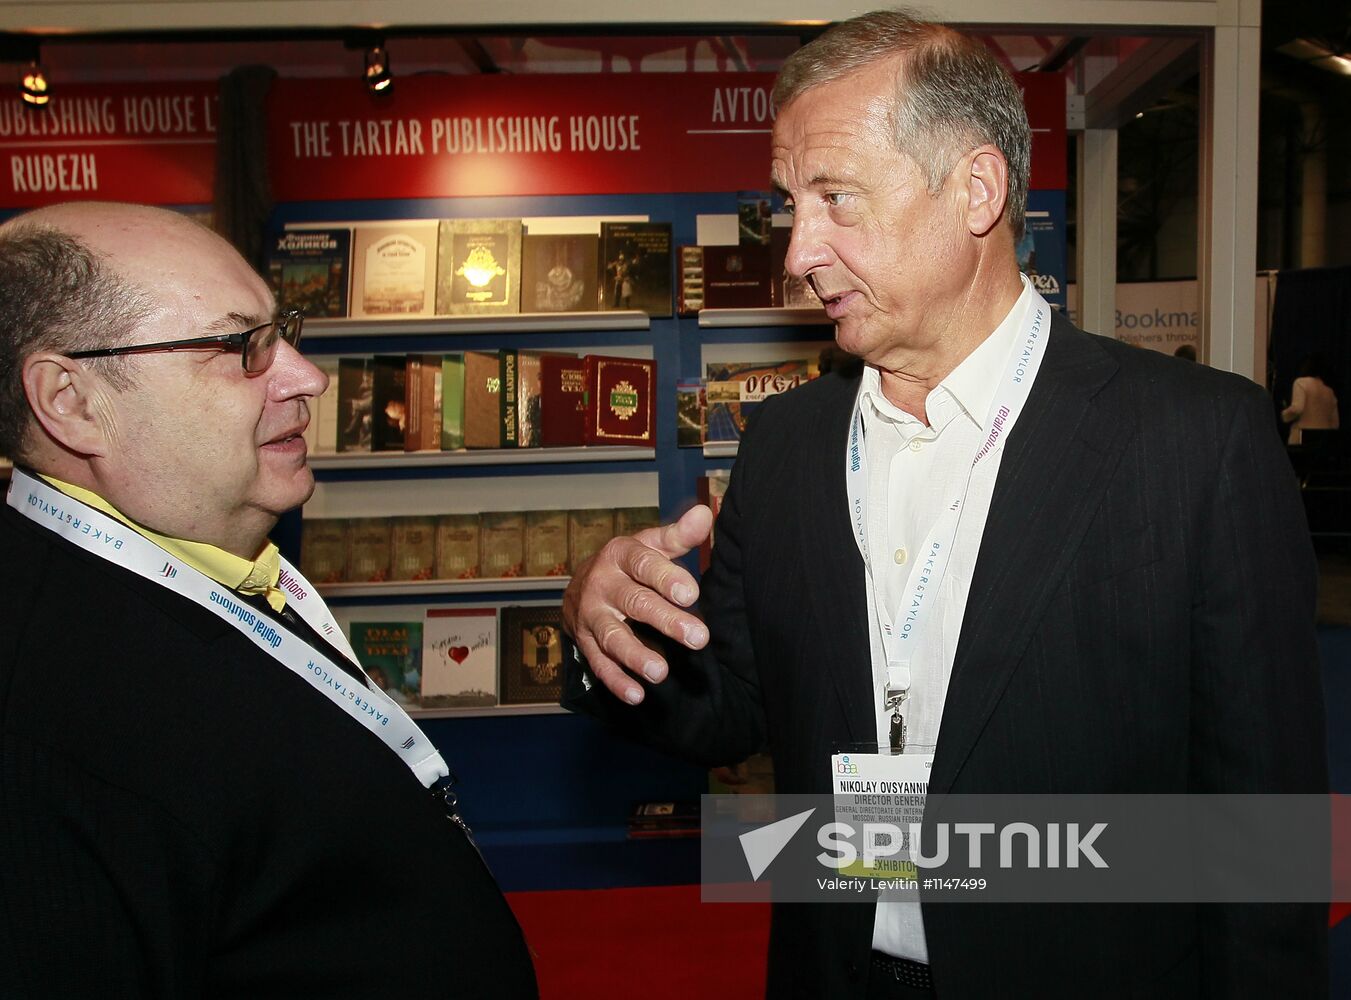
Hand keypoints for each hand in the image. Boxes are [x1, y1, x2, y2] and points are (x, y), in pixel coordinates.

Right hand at [562, 504, 712, 704]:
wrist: (580, 585)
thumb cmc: (628, 563)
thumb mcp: (650, 544)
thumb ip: (678, 535)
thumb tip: (706, 513)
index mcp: (620, 556)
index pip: (643, 565)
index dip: (665, 578)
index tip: (691, 593)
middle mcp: (602, 585)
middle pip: (634, 603)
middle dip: (665, 621)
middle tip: (698, 637)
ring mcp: (591, 616)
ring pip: (612, 637)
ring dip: (635, 655)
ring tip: (661, 672)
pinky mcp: (586, 643)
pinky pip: (599, 664)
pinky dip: (616, 681)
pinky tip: (637, 695)